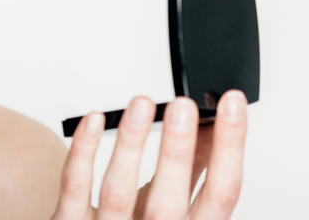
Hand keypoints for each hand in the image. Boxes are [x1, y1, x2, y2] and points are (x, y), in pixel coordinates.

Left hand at [51, 90, 247, 218]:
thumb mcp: (173, 206)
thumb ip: (191, 173)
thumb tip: (211, 124)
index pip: (221, 194)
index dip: (230, 146)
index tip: (232, 102)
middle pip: (170, 200)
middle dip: (178, 151)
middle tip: (184, 106)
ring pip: (118, 191)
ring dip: (131, 143)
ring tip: (142, 103)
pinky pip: (75, 187)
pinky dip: (84, 151)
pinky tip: (94, 120)